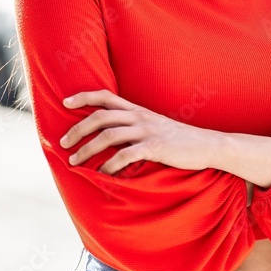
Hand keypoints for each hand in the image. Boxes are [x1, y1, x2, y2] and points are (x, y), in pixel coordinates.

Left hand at [60, 90, 216, 174]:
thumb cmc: (178, 139)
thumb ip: (134, 126)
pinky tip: (103, 174)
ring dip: (88, 149)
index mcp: (137, 110)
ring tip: (75, 161)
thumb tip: (111, 136)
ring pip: (109, 135)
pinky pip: (126, 155)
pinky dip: (110, 165)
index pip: (105, 96)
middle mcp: (139, 116)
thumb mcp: (154, 126)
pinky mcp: (156, 147)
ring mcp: (147, 131)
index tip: (65, 102)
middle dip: (78, 129)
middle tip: (63, 143)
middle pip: (100, 116)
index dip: (83, 96)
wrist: (206, 145)